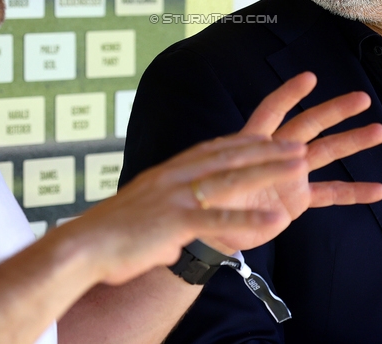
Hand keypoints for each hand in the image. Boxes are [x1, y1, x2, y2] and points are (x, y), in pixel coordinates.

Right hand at [63, 131, 306, 286]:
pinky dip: (247, 219)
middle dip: (267, 150)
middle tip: (297, 145)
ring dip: (268, 171)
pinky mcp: (175, 223)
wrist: (82, 246)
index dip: (244, 142)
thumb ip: (165, 214)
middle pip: (229, 157)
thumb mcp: (143, 211)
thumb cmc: (111, 234)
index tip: (269, 136)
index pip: (213, 149)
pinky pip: (218, 221)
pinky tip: (273, 220)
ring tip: (299, 167)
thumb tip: (174, 232)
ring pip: (231, 180)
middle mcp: (174, 177)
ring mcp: (176, 197)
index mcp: (168, 172)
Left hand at [205, 71, 381, 251]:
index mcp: (254, 141)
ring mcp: (290, 175)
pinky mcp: (298, 200)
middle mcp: (276, 153)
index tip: (310, 77)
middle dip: (335, 111)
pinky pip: (329, 193)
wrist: (210, 228)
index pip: (272, 110)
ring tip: (379, 132)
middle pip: (309, 124)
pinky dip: (352, 192)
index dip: (288, 94)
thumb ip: (241, 168)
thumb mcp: (217, 179)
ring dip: (352, 142)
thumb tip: (278, 161)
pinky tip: (378, 190)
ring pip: (326, 153)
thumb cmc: (207, 197)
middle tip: (362, 99)